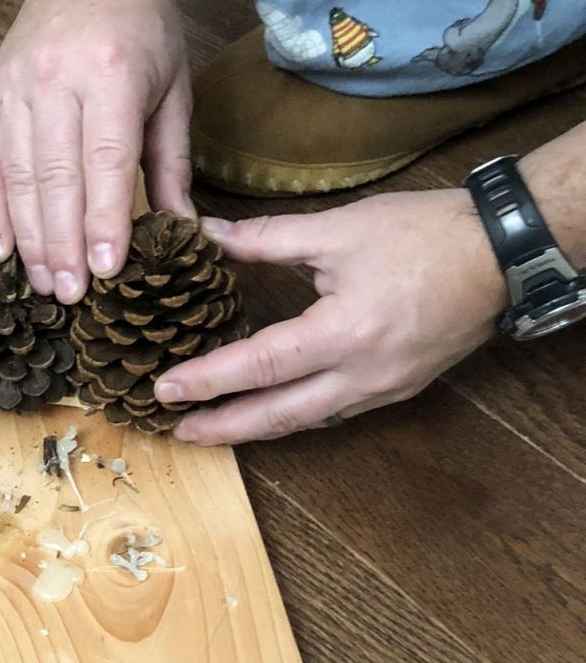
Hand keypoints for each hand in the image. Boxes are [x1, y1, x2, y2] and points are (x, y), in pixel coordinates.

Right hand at [0, 0, 193, 301]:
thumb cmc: (145, 26)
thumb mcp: (174, 86)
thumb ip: (171, 161)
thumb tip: (182, 229)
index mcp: (110, 75)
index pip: (104, 161)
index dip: (104, 220)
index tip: (106, 271)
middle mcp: (54, 81)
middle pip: (53, 177)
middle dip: (62, 244)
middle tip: (71, 297)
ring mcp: (14, 89)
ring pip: (14, 176)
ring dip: (27, 238)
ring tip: (42, 286)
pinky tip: (1, 250)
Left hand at [154, 189, 507, 443]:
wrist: (498, 253)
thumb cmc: (421, 235)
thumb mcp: (338, 229)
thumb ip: (266, 238)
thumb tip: (208, 234)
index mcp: (344, 334)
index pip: (260, 366)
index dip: (208, 379)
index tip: (166, 389)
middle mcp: (363, 376)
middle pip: (281, 416)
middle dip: (226, 428)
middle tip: (178, 433)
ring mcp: (385, 389)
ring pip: (310, 421)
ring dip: (260, 427)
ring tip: (216, 426)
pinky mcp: (400, 388)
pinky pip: (338, 413)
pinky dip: (299, 415)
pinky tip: (277, 408)